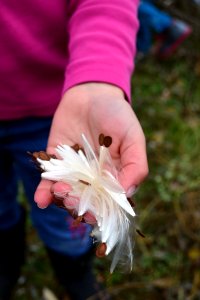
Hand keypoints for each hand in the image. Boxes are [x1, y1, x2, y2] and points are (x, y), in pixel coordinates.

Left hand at [34, 83, 147, 207]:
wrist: (91, 93)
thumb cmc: (117, 115)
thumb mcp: (133, 137)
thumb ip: (136, 165)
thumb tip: (127, 194)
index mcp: (115, 176)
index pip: (109, 201)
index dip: (102, 210)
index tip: (95, 213)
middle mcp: (93, 177)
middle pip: (86, 200)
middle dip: (79, 205)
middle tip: (73, 200)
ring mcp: (74, 170)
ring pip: (67, 192)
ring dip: (61, 198)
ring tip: (59, 192)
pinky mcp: (56, 161)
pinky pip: (49, 179)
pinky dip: (44, 191)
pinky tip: (41, 198)